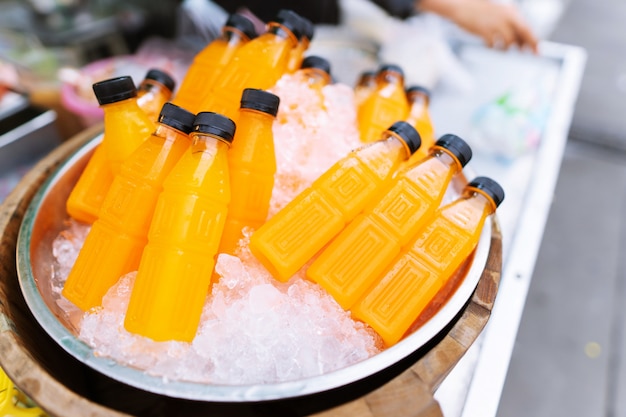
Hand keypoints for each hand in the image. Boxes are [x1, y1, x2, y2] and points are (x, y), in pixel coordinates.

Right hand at [417, 0, 538, 52]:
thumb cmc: (479, 10)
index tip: (538, 51)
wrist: (460, 5)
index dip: (534, 40)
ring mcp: (495, 24)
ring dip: (505, 48)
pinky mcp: (484, 31)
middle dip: (529, 45)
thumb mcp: (498, 13)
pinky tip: (487, 44)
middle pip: (523, 34)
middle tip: (534, 55)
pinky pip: (492, 45)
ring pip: (508, 42)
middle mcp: (506, 16)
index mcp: (510, 11)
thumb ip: (509, 24)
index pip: (527, 27)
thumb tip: (520, 42)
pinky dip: (491, 47)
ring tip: (499, 48)